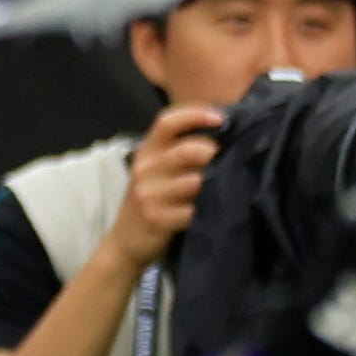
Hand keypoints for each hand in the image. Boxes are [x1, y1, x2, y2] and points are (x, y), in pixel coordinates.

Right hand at [121, 101, 230, 254]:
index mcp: (146, 152)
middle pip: (188, 151)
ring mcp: (149, 194)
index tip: (221, 119)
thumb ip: (179, 151)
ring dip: (216, 186)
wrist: (125, 240)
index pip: (167, 122)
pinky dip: (208, 210)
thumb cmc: (151, 200)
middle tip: (230, 163)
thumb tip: (224, 134)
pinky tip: (212, 211)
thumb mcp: (155, 171)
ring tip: (225, 189)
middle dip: (215, 156)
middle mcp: (144, 169)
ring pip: (197, 182)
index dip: (195, 115)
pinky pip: (194, 210)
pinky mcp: (157, 218)